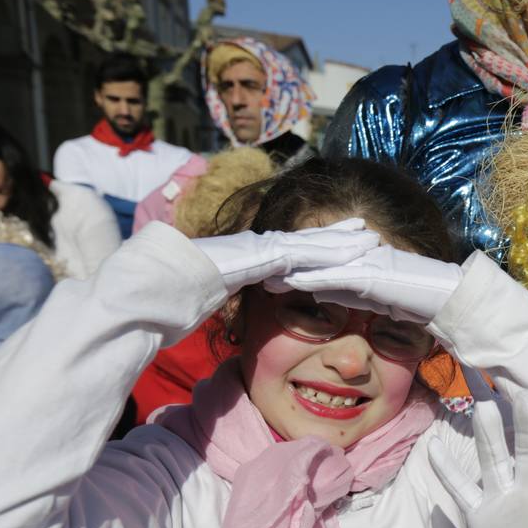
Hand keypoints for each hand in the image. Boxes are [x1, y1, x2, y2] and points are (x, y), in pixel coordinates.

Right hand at [193, 218, 379, 296]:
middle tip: (366, 228)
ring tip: (370, 238)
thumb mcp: (211, 294)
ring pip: (311, 242)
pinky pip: (302, 253)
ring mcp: (260, 247)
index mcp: (249, 254)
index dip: (317, 242)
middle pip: (307, 239)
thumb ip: (226, 291)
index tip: (340, 240)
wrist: (158, 283)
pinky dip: (328, 253)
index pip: (292, 247)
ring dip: (343, 241)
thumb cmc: (177, 293)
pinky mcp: (260, 255)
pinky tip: (350, 253)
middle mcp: (258, 246)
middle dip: (338, 234)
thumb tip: (223, 298)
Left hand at [271, 246, 463, 322]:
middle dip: (291, 263)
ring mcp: (369, 263)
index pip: (329, 261)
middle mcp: (365, 256)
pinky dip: (313, 280)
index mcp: (368, 260)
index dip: (302, 265)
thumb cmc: (424, 301)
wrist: (452, 298)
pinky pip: (337, 277)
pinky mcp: (373, 276)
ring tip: (267, 275)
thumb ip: (355, 294)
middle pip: (321, 258)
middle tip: (262, 268)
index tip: (278, 270)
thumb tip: (326, 294)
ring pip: (324, 265)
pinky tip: (292, 282)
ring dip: (294, 271)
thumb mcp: (382, 298)